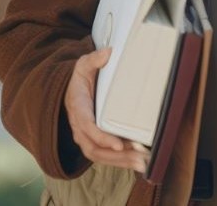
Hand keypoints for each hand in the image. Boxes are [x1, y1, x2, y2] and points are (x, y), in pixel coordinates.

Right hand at [64, 47, 149, 171]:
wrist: (72, 90)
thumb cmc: (81, 78)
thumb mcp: (84, 65)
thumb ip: (94, 59)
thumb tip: (108, 53)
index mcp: (78, 108)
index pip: (87, 127)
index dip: (102, 137)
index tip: (118, 144)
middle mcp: (79, 127)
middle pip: (95, 148)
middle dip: (118, 156)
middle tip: (141, 158)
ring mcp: (85, 136)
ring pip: (100, 156)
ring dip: (122, 162)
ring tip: (144, 164)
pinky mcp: (94, 141)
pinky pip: (105, 156)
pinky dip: (121, 161)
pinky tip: (139, 162)